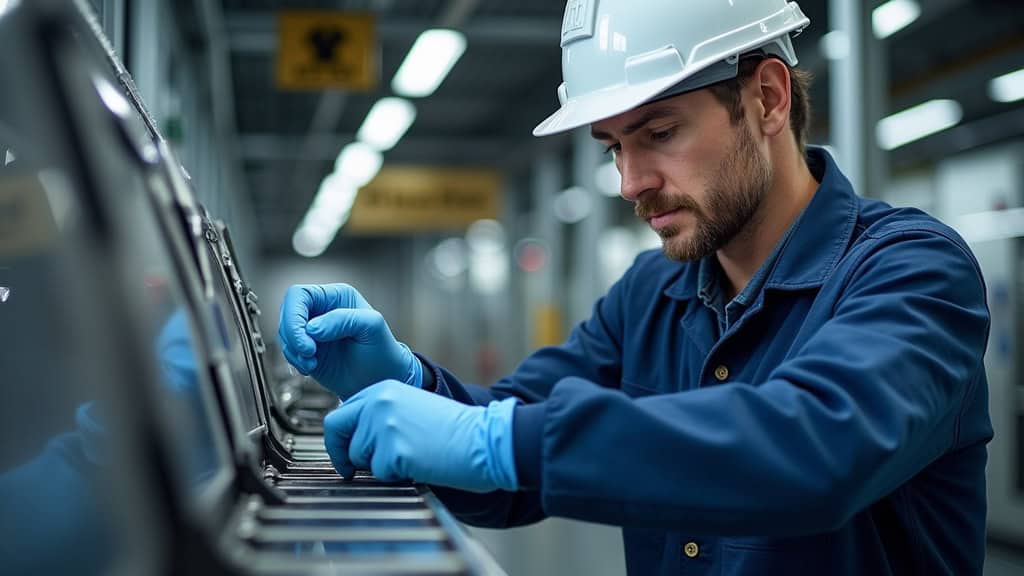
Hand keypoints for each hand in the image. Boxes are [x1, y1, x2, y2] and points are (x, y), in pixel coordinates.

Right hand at [278, 284, 421, 398]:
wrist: (380, 380)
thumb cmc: (382, 351)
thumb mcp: (372, 327)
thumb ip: (345, 320)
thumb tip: (313, 327)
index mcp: (336, 296)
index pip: (300, 295)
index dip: (295, 316)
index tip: (307, 339)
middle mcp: (321, 310)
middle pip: (287, 313)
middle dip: (292, 336)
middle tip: (309, 354)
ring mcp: (312, 330)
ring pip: (284, 333)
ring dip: (294, 351)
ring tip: (313, 363)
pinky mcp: (307, 349)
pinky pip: (288, 350)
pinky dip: (294, 360)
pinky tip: (311, 367)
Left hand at [323, 380, 518, 492]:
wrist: (483, 439)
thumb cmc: (453, 430)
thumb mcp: (412, 409)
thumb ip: (381, 416)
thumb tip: (352, 440)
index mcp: (384, 389)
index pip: (342, 411)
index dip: (340, 437)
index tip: (346, 453)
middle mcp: (379, 402)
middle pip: (335, 429)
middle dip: (339, 453)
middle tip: (349, 471)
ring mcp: (385, 425)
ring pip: (358, 457)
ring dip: (377, 466)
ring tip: (410, 458)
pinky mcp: (394, 450)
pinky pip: (378, 474)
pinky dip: (395, 477)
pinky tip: (419, 465)